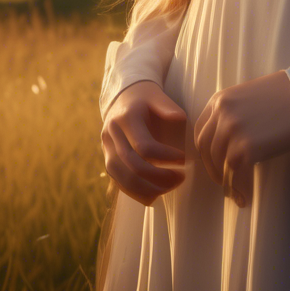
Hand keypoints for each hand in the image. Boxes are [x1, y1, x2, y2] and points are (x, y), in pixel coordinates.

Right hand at [101, 80, 187, 206]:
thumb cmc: (146, 99)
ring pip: (122, 178)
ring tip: (169, 188)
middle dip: (158, 178)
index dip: (165, 156)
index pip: (144, 146)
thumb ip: (167, 107)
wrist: (123, 97)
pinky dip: (135, 193)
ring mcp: (106, 148)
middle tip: (180, 178)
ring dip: (146, 190)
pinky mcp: (107, 159)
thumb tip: (179, 118)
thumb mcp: (157, 96)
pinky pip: (118, 182)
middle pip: (132, 165)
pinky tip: (154, 194)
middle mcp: (112, 134)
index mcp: (127, 118)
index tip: (183, 159)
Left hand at [193, 70, 289, 208]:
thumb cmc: (287, 95)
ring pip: (219, 163)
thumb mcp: (249, 96)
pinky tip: (243, 198)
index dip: (206, 150)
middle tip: (223, 180)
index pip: (201, 130)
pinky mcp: (246, 148)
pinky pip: (233, 174)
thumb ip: (234, 113)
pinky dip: (236, 188)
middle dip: (212, 168)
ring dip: (225, 181)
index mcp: (220, 99)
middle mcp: (221, 113)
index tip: (214, 161)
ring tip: (235, 191)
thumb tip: (229, 139)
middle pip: (205, 148)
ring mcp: (232, 131)